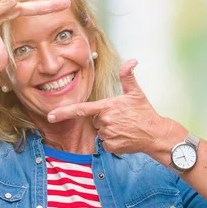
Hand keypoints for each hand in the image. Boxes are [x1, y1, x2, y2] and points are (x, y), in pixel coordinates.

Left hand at [47, 60, 171, 154]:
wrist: (156, 134)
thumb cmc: (145, 113)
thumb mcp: (136, 92)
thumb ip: (128, 76)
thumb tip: (132, 61)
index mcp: (107, 106)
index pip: (81, 109)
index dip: (63, 112)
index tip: (50, 115)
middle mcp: (105, 121)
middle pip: (95, 121)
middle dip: (104, 120)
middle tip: (121, 119)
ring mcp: (108, 135)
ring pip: (100, 132)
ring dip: (109, 131)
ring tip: (124, 128)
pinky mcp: (111, 146)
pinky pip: (105, 144)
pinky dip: (113, 142)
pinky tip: (124, 137)